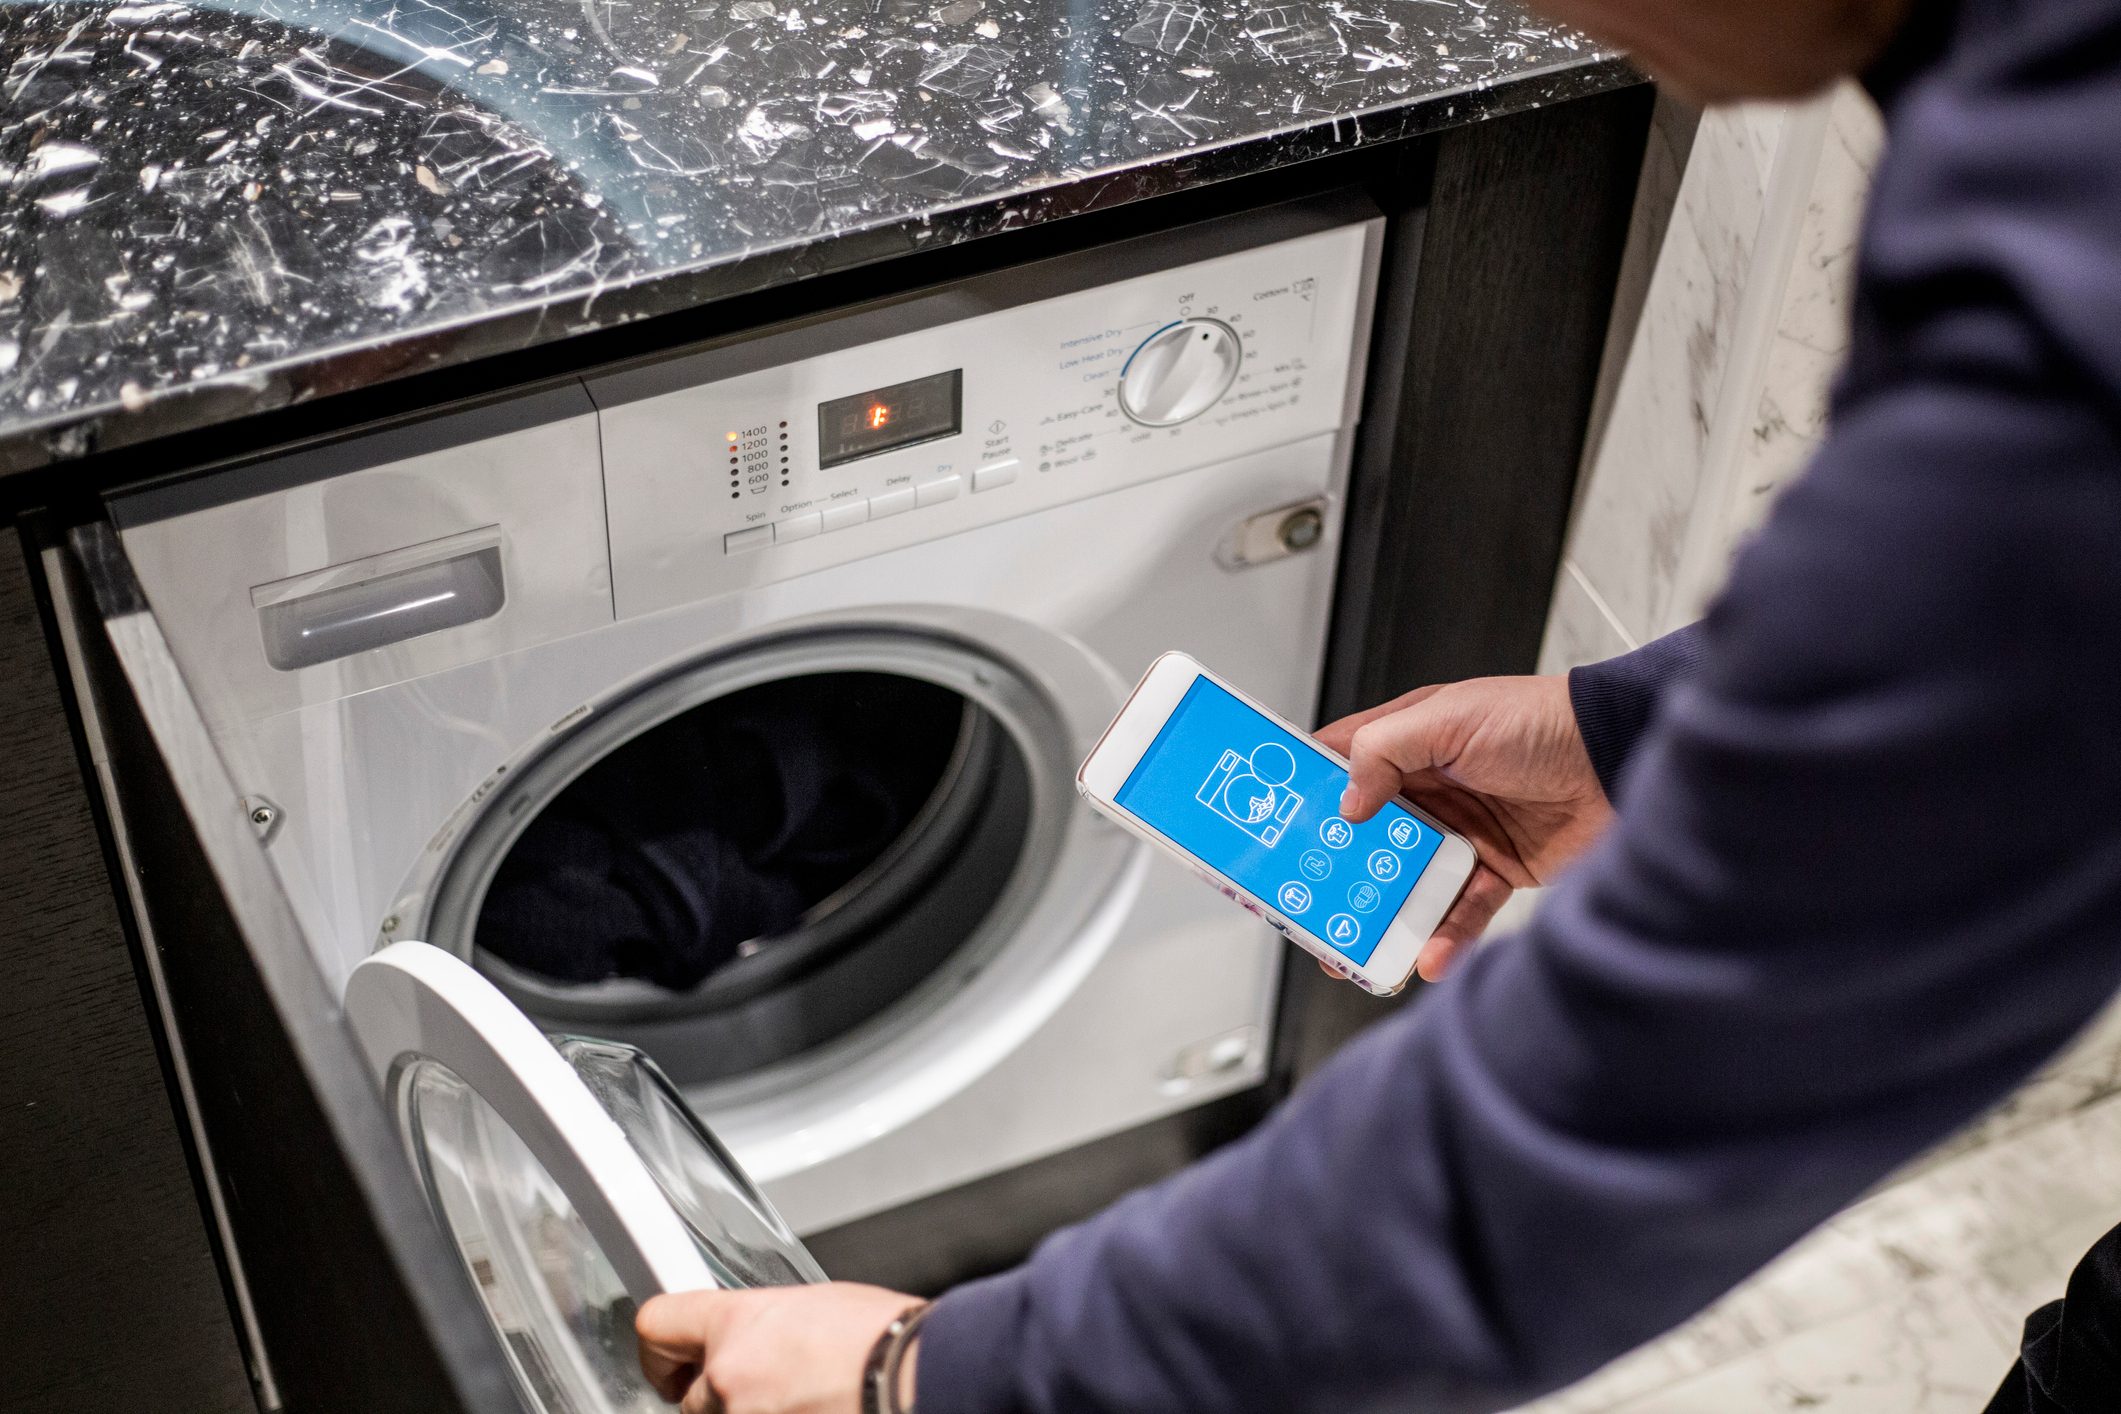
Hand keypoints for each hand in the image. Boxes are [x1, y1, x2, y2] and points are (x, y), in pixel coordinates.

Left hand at [636, 1282, 921, 1413]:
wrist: (923, 1377)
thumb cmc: (888, 1342)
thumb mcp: (819, 1306)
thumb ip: (769, 1326)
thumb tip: (762, 1340)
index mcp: (740, 1322)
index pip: (658, 1323)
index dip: (663, 1345)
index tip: (669, 1357)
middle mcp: (730, 1375)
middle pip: (694, 1396)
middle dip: (725, 1397)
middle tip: (776, 1389)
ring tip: (812, 1401)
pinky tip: (819, 1410)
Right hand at [1316, 674, 1611, 980]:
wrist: (1619, 757)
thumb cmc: (1543, 720)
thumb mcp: (1450, 718)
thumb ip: (1386, 750)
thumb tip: (1346, 801)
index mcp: (1408, 743)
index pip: (1337, 768)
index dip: (1302, 797)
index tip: (1270, 829)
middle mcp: (1427, 789)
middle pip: (1362, 838)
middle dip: (1333, 875)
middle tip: (1305, 907)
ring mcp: (1458, 833)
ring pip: (1403, 882)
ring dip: (1381, 916)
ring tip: (1358, 950)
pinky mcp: (1495, 870)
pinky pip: (1459, 910)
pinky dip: (1443, 936)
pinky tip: (1429, 955)